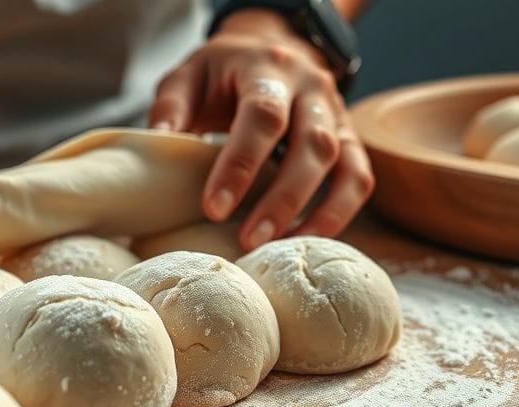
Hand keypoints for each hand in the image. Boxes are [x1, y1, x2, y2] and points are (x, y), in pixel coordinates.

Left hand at [149, 9, 373, 250]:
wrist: (269, 47)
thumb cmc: (222, 72)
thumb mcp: (189, 76)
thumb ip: (172, 107)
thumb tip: (159, 144)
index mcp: (267, 68)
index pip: (263, 116)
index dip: (240, 165)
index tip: (214, 208)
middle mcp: (311, 88)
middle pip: (311, 143)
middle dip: (281, 198)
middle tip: (248, 240)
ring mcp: (336, 112)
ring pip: (343, 163)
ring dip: (314, 212)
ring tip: (278, 248)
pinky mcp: (349, 137)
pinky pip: (358, 178)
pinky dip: (338, 213)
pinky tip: (306, 240)